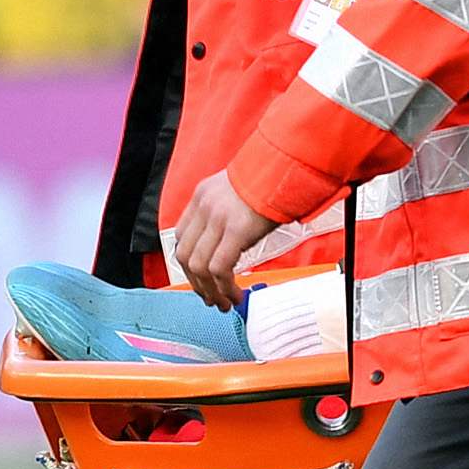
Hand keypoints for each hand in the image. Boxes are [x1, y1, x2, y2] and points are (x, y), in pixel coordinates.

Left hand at [171, 172, 278, 305]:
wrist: (287, 165)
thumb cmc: (271, 179)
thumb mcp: (238, 192)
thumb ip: (228, 213)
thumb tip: (232, 243)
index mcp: (202, 196)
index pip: (182, 237)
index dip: (189, 264)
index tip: (200, 278)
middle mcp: (205, 207)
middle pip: (185, 256)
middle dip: (196, 284)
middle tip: (210, 298)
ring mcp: (218, 219)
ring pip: (199, 267)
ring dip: (211, 291)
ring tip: (224, 303)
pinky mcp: (236, 230)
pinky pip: (220, 268)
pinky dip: (225, 287)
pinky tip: (235, 294)